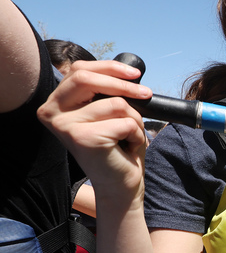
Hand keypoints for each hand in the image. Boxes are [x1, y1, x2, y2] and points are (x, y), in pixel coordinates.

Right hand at [37, 59, 151, 208]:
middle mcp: (52, 113)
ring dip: (134, 120)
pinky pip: (125, 122)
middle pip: (87, 78)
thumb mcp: (108, 113)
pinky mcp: (83, 137)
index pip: (79, 70)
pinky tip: (126, 148)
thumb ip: (105, 92)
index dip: (110, 67)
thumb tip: (127, 73)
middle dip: (124, 85)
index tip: (136, 74)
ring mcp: (65, 125)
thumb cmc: (117, 148)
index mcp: (55, 104)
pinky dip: (136, 133)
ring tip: (128, 137)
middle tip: (147, 94)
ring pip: (116, 103)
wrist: (120, 185)